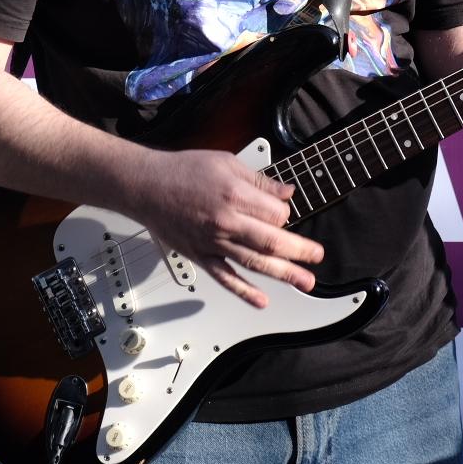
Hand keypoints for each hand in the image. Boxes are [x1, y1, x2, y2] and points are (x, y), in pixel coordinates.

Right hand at [123, 148, 324, 307]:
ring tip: (305, 282)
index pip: (276, 213)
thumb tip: (288, 193)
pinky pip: (225, 278)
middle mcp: (225, 222)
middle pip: (271, 241)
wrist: (145, 186)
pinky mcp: (200, 256)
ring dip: (283, 274)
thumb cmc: (183, 170)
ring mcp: (212, 243)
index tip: (284, 211)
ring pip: (254, 262)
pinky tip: (261, 301)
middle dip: (300, 251)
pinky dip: (244, 291)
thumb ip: (260, 181)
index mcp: (234, 195)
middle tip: (317, 256)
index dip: (286, 213)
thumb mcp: (227, 162)